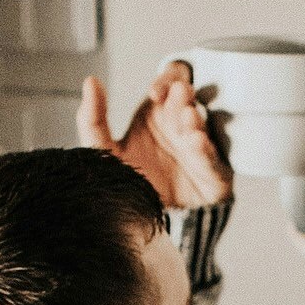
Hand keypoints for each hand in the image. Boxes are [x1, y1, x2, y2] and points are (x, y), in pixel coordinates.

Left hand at [77, 62, 231, 209]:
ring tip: (188, 117)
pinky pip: (213, 160)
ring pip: (203, 127)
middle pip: (190, 101)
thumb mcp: (105, 150)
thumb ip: (93, 119)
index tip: (155, 93)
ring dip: (195, 120)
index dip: (167, 81)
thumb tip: (90, 81)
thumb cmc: (133, 180)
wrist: (145, 223)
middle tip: (179, 93)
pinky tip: (197, 142)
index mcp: (162, 112)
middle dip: (184, 96)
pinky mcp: (213, 174)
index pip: (171, 84)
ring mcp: (201, 148)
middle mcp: (184, 125)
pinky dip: (205, 150)